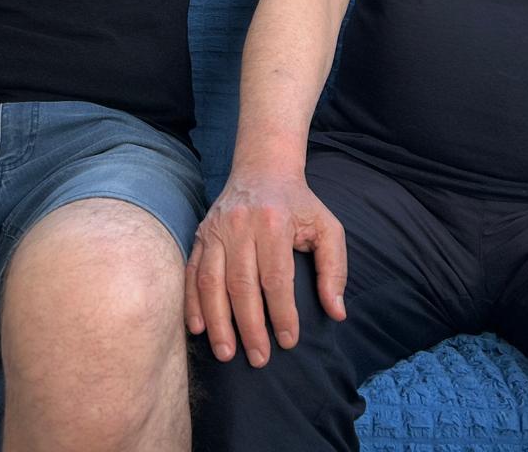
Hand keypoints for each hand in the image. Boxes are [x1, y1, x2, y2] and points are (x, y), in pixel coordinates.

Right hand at [185, 172, 346, 367]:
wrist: (262, 169)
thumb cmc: (299, 204)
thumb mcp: (327, 228)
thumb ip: (334, 269)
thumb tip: (336, 312)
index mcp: (273, 222)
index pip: (276, 277)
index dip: (282, 312)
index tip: (288, 341)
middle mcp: (240, 225)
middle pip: (241, 284)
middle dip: (249, 326)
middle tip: (259, 358)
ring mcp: (215, 230)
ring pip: (211, 281)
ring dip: (218, 321)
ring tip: (226, 353)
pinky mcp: (200, 235)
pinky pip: (191, 272)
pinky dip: (192, 302)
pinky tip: (198, 328)